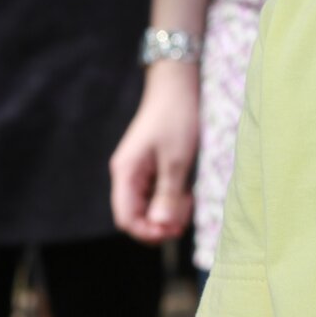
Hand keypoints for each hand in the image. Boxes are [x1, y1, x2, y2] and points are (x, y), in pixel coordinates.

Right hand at [111, 62, 200, 241]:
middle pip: (136, 214)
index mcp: (126, 173)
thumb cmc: (176, 117)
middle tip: (185, 217)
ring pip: (148, 205)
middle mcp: (127, 174)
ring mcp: (138, 170)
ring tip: (189, 202)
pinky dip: (170, 197)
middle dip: (160, 222)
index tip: (173, 231)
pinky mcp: (151, 165)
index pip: (126, 218)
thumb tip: (161, 226)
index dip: (148, 232)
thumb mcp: (177, 159)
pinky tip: (187, 192)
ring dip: (167, 211)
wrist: (177, 84)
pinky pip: (156, 191)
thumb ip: (168, 195)